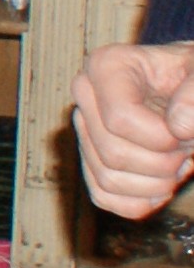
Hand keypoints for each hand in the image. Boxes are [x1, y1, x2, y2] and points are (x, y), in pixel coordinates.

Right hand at [73, 44, 193, 218]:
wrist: (187, 94)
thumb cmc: (191, 78)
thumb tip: (178, 126)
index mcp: (106, 66)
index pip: (119, 120)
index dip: (161, 138)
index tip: (185, 132)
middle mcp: (86, 96)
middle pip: (113, 153)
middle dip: (162, 163)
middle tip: (185, 149)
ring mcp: (85, 130)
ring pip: (108, 180)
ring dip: (156, 184)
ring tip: (176, 162)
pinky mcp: (91, 161)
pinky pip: (104, 197)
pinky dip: (141, 201)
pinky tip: (163, 183)